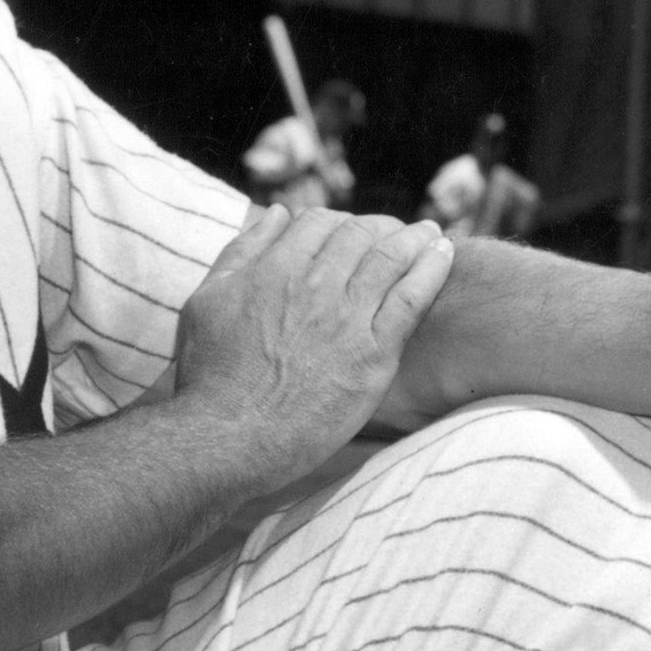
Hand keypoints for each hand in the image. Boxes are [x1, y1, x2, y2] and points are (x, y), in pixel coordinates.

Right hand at [174, 206, 454, 485]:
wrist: (230, 436)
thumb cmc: (210, 374)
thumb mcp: (207, 300)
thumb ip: (242, 251)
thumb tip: (277, 213)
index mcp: (275, 267)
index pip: (318, 222)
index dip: (337, 221)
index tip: (349, 232)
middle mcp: (315, 284)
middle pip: (359, 234)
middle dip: (380, 226)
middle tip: (397, 231)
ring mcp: (347, 318)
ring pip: (391, 258)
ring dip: (414, 238)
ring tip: (431, 234)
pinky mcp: (374, 354)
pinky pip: (412, 298)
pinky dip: (432, 268)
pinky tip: (443, 254)